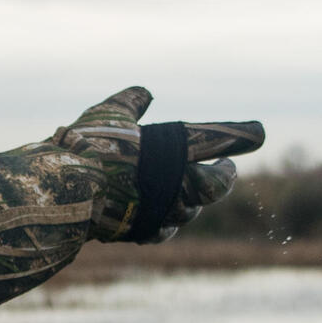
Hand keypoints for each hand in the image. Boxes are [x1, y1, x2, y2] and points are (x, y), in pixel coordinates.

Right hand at [56, 87, 266, 242]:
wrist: (62, 192)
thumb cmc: (85, 146)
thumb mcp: (107, 115)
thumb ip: (131, 102)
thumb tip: (146, 92)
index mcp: (175, 148)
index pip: (218, 139)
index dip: (241, 135)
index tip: (259, 132)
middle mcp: (178, 182)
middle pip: (216, 185)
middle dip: (224, 176)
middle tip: (228, 168)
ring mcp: (164, 210)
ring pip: (191, 208)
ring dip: (193, 197)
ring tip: (188, 186)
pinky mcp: (146, 231)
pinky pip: (167, 227)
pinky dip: (168, 218)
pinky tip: (165, 213)